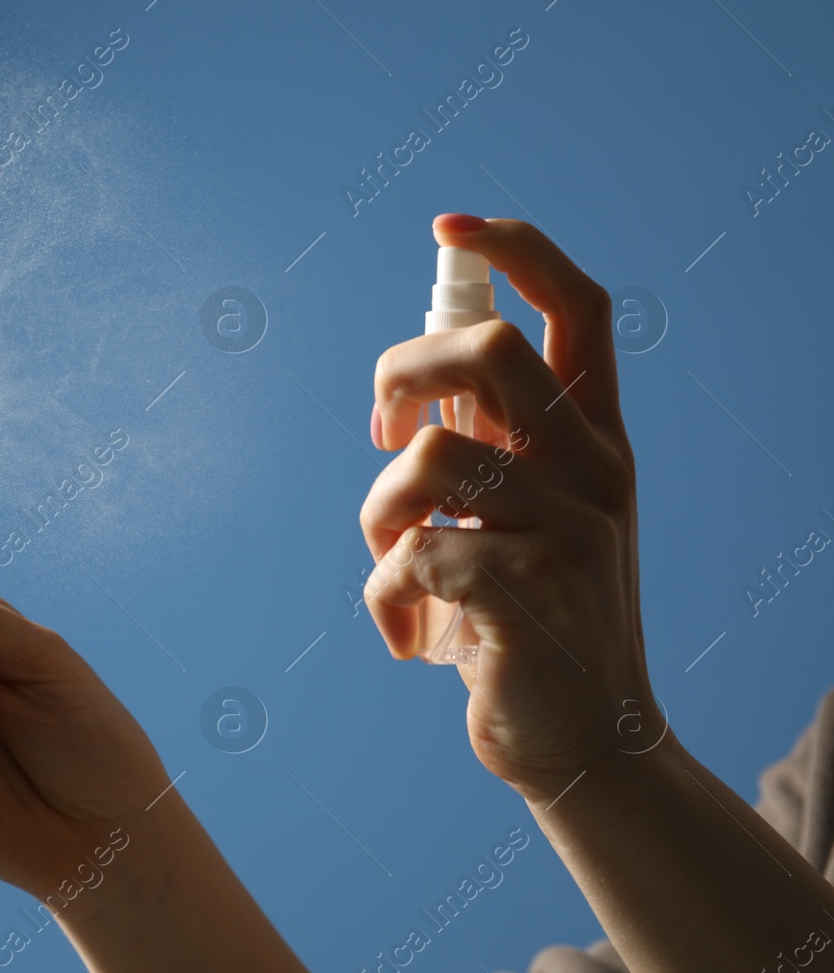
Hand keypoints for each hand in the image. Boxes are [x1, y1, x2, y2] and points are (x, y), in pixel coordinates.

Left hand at [360, 215, 653, 797]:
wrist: (581, 744)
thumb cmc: (528, 622)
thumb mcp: (518, 523)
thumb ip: (486, 452)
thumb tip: (416, 381)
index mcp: (595, 443)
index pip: (578, 311)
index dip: (517, 250)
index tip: (451, 228)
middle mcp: (595, 473)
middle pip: (492, 354)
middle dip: (403, 372)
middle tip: (381, 427)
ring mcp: (570, 532)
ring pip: (427, 462)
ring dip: (377, 517)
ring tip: (392, 570)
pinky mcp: (529, 596)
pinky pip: (412, 557)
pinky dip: (383, 601)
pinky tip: (407, 641)